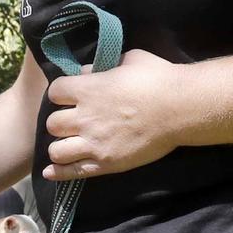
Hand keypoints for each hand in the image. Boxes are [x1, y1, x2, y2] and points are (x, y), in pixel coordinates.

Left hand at [44, 50, 183, 181]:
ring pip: (56, 150)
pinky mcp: (105, 163)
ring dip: (60, 146)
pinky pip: (72, 172)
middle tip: (72, 122)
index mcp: (88, 90)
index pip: (55, 92)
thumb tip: (87, 72)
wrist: (181, 108)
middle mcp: (85, 117)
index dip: (60, 94)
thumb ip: (104, 66)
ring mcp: (94, 143)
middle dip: (60, 122)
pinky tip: (51, 171)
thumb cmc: (159, 79)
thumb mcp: (129, 60)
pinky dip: (58, 173)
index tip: (69, 96)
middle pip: (52, 123)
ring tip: (70, 144)